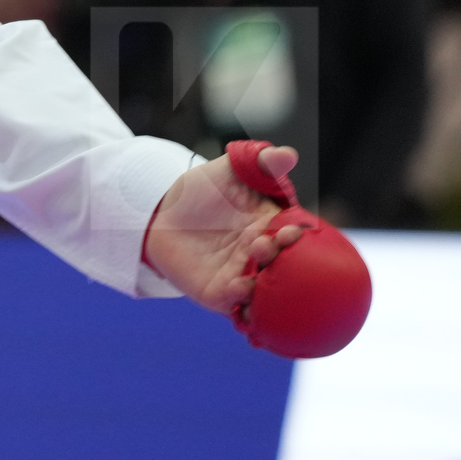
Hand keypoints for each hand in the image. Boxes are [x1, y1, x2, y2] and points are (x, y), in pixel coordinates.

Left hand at [141, 143, 307, 315]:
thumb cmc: (202, 189)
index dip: (299, 236)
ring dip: (264, 284)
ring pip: (265, 290)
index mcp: (273, 228)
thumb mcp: (229, 170)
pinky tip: (239, 290)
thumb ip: (259, 163)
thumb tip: (287, 154)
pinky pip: (237, 305)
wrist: (160, 211)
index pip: (297, 236)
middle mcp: (263, 256)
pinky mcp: (220, 293)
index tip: (295, 229)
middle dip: (280, 258)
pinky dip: (243, 303)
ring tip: (251, 269)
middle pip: (284, 265)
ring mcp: (243, 276)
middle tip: (263, 244)